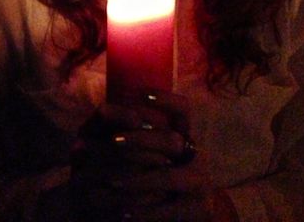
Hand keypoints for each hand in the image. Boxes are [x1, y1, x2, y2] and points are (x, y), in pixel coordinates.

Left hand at [70, 91, 237, 221]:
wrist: (188, 215)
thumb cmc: (160, 176)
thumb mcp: (152, 151)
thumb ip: (134, 131)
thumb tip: (103, 111)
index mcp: (186, 135)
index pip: (183, 110)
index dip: (166, 100)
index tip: (142, 93)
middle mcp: (197, 155)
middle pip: (171, 140)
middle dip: (140, 139)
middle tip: (113, 140)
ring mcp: (200, 182)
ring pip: (167, 177)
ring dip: (136, 178)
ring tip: (110, 180)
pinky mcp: (198, 210)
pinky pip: (168, 211)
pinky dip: (143, 212)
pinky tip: (121, 213)